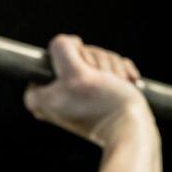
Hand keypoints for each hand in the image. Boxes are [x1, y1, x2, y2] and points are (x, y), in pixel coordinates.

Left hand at [24, 35, 152, 147]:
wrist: (132, 129)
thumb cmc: (104, 104)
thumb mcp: (76, 72)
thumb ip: (62, 49)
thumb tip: (68, 42)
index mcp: (39, 98)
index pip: (53, 56)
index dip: (72, 58)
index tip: (82, 74)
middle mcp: (55, 98)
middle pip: (75, 57)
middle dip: (96, 63)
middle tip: (101, 82)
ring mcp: (77, 98)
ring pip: (93, 61)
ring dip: (110, 68)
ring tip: (115, 85)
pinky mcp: (96, 97)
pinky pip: (107, 69)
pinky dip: (119, 72)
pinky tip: (124, 83)